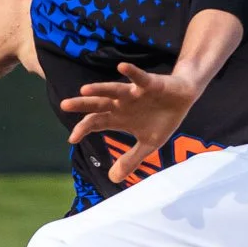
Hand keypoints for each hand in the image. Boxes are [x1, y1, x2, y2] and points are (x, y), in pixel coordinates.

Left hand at [62, 63, 201, 183]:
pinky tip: (121, 67)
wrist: (184, 97)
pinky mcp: (150, 83)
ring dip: (101, 89)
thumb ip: (130, 160)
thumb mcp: (148, 144)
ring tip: (84, 90)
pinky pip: (139, 77)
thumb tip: (112, 179)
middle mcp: (122, 103)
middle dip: (82, 104)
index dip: (83, 129)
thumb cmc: (162, 118)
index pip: (96, 122)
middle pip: (98, 104)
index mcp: (119, 117)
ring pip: (115, 89)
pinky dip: (132, 72)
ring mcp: (135, 92)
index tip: (72, 139)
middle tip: (64, 105)